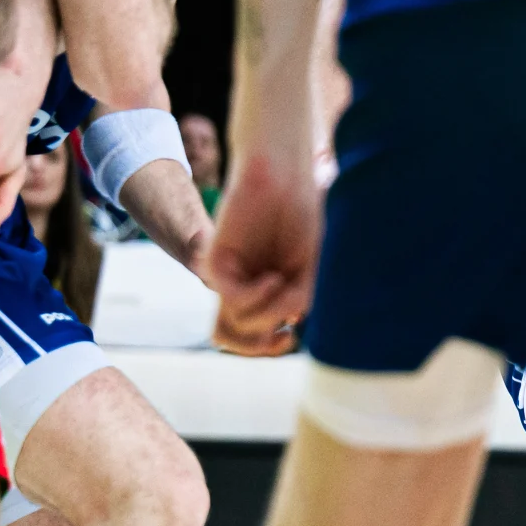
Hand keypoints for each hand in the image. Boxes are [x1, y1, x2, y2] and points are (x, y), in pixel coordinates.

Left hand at [208, 158, 321, 356]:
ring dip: (264, 319)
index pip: (252, 336)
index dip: (270, 347)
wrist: (284, 177)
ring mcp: (227, 276)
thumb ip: (295, 303)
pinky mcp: (215, 262)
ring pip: (228, 329)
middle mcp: (241, 286)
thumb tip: (285, 330)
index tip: (291, 337)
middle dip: (261, 345)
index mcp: (264, 291)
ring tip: (284, 290)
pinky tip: (274, 278)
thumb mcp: (310, 271)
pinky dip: (257, 297)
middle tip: (285, 336)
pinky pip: (231, 300)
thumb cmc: (303, 218)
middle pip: (235, 339)